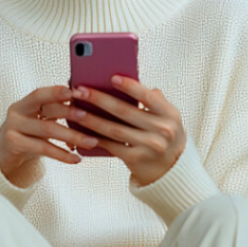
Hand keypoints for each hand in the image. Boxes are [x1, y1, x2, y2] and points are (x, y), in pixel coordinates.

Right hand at [0, 85, 99, 185]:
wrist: (4, 157)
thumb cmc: (29, 137)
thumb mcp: (38, 122)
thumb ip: (54, 113)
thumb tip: (86, 108)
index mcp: (24, 103)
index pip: (41, 93)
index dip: (57, 92)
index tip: (75, 92)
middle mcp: (16, 113)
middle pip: (46, 110)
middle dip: (69, 112)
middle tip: (89, 116)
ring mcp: (13, 128)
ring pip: (47, 129)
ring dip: (72, 135)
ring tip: (91, 142)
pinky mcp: (13, 144)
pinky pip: (43, 148)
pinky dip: (62, 154)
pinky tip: (76, 158)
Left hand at [70, 75, 185, 187]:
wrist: (170, 169)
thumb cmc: (164, 136)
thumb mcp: (168, 117)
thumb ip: (154, 100)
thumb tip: (132, 80)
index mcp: (170, 114)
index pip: (148, 97)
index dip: (130, 87)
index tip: (112, 78)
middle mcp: (162, 131)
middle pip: (125, 112)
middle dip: (100, 99)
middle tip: (80, 90)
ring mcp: (149, 147)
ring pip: (114, 130)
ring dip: (92, 119)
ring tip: (76, 110)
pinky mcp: (136, 159)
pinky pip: (112, 146)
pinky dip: (96, 138)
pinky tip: (83, 131)